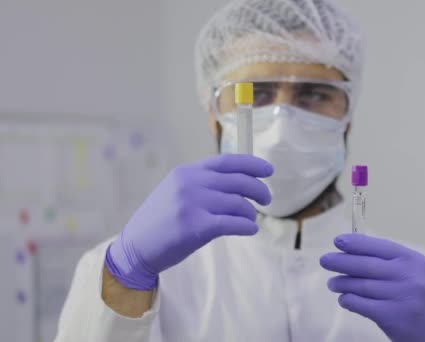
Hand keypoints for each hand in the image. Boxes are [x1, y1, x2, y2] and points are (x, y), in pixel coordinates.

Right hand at [105, 154, 272, 289]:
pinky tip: (250, 230)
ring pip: (238, 203)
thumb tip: (239, 182)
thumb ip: (202, 183)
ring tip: (250, 220)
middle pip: (238, 181)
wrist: (135, 247)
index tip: (268, 170)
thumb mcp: (176, 191)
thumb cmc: (160, 222)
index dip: (252, 164)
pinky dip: (247, 226)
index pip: (227, 161)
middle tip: (266, 200)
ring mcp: (192, 204)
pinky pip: (232, 223)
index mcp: (187, 172)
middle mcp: (190, 183)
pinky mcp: (195, 226)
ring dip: (250, 213)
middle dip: (259, 190)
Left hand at [320, 234, 424, 341]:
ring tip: (332, 283)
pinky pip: (362, 304)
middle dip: (341, 262)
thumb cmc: (417, 296)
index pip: (379, 246)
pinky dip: (348, 300)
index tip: (337, 241)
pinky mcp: (393, 317)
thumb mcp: (412, 272)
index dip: (356, 243)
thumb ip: (387, 261)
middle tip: (325, 260)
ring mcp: (402, 297)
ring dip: (342, 283)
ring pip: (361, 285)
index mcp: (413, 260)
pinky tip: (344, 298)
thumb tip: (350, 250)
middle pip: (367, 265)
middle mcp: (409, 276)